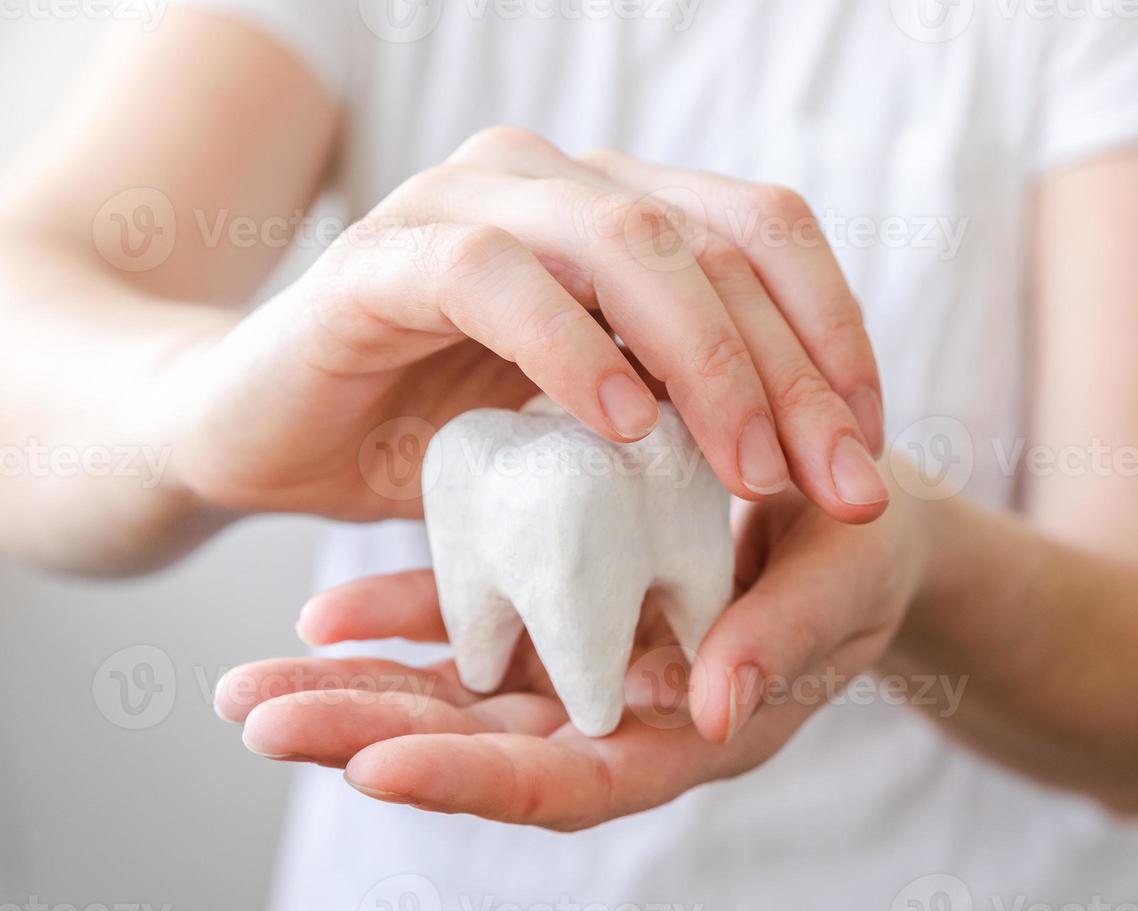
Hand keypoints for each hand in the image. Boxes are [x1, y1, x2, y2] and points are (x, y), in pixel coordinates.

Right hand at [166, 128, 888, 524]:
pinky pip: (496, 277)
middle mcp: (553, 183)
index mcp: (614, 211)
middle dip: (796, 372)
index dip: (835, 333)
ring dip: (707, 362)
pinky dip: (571, 350)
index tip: (868, 449)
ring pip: (626, 242)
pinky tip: (623, 430)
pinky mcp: (384, 257)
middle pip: (716, 243)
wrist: (257, 436)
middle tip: (843, 488)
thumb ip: (680, 415)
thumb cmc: (431, 436)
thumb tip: (814, 461)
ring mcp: (467, 203)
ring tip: (751, 473)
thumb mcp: (584, 433)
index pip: (764, 233)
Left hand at [214, 467, 930, 830]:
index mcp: (696, 729)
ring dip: (358, 691)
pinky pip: (477, 619)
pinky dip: (405, 619)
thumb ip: (782, 644)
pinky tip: (330, 615)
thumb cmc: (867, 552)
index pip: (577, 779)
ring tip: (252, 688)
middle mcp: (625, 711)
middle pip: (487, 748)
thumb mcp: (844, 584)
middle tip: (258, 717)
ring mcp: (588, 661)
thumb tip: (705, 706)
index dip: (480, 780)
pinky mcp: (567, 602)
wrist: (857, 510)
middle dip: (370, 737)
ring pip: (461, 695)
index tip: (375, 767)